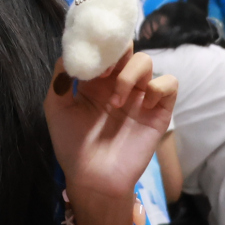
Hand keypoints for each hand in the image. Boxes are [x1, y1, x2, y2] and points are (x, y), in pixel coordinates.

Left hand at [45, 47, 176, 224]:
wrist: (94, 179)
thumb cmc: (72, 145)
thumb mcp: (56, 108)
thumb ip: (60, 79)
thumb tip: (69, 53)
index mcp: (95, 81)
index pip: (104, 49)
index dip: (99, 45)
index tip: (91, 54)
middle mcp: (118, 84)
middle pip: (127, 48)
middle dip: (117, 51)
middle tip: (105, 71)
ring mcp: (140, 96)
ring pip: (147, 62)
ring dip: (131, 74)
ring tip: (116, 101)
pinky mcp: (159, 111)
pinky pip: (168, 84)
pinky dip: (157, 88)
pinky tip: (141, 105)